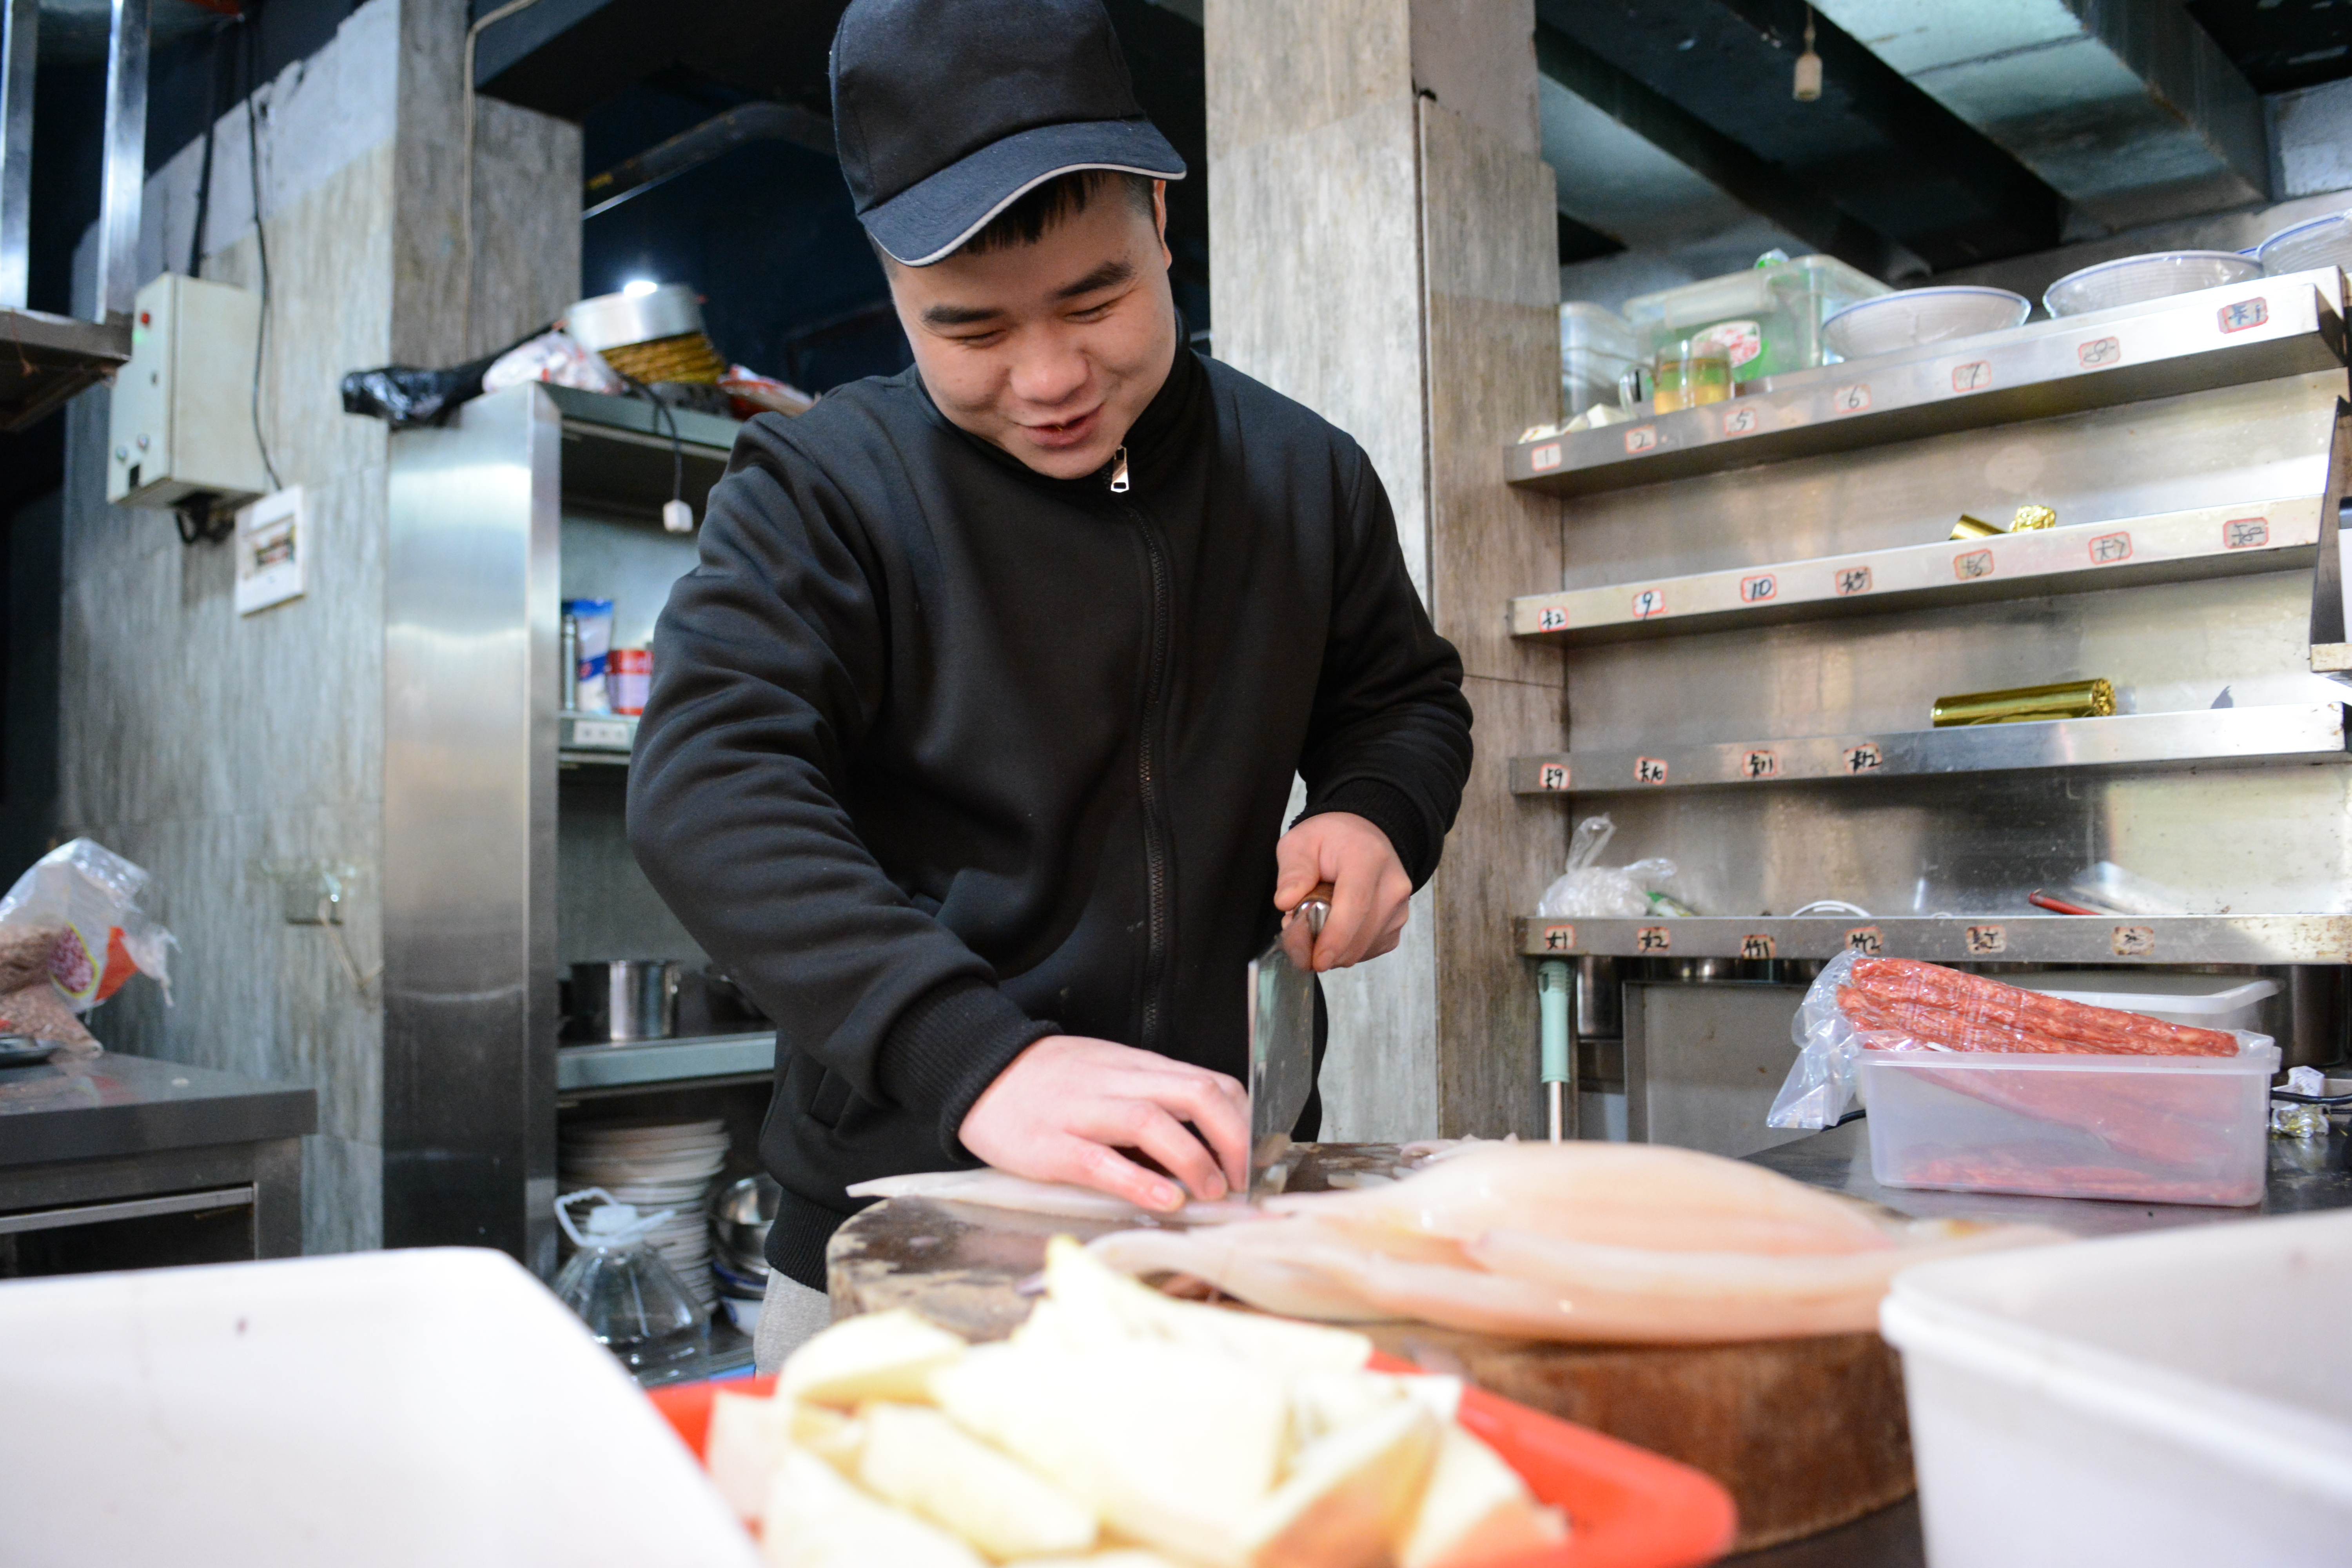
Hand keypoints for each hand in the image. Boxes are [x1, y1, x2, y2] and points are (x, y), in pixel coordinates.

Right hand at [958, 1035, 1249, 1212]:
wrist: (977, 1071)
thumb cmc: (1051, 1083)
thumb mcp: (1111, 1077)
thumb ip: (1154, 1101)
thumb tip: (1208, 1145)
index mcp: (1138, 1069)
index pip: (1210, 1083)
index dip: (1242, 1122)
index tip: (1254, 1159)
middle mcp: (1118, 1083)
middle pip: (1195, 1095)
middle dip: (1233, 1140)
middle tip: (1242, 1181)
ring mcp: (1083, 1112)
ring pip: (1152, 1122)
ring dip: (1194, 1159)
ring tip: (1211, 1193)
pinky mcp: (1050, 1145)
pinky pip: (1101, 1160)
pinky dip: (1139, 1182)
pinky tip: (1164, 1201)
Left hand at [1273, 811, 1411, 971]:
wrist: (1364, 838)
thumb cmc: (1331, 840)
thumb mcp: (1301, 842)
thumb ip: (1293, 872)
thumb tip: (1286, 902)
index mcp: (1367, 857)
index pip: (1356, 903)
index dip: (1335, 936)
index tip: (1317, 960)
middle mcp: (1392, 885)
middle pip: (1359, 934)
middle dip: (1322, 947)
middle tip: (1295, 934)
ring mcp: (1398, 908)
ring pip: (1361, 948)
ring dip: (1332, 948)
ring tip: (1315, 921)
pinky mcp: (1396, 926)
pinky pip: (1367, 951)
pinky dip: (1345, 949)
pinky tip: (1334, 928)